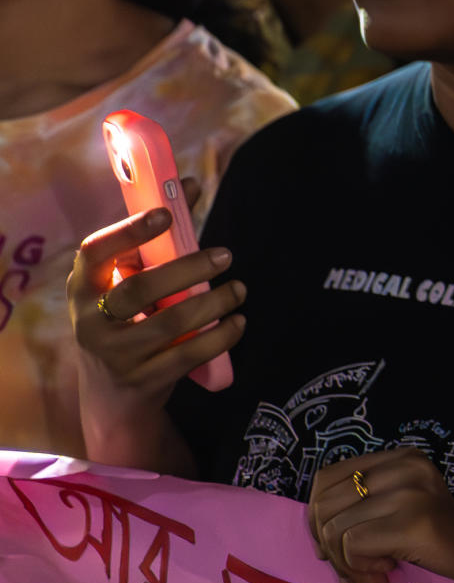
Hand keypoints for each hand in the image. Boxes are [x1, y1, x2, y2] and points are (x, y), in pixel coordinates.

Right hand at [68, 208, 242, 409]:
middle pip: (139, 288)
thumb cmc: (128, 324)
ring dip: (214, 302)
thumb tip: (188, 184)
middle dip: (188, 268)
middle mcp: (91, 322)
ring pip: (170, 323)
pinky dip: (220, 336)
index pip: (94, 253)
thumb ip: (159, 240)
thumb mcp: (132, 284)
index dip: (128, 231)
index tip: (165, 213)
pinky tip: (237, 322)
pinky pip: (187, 355)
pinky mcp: (141, 381)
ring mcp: (114, 356)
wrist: (113, 397)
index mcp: (84, 290)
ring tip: (239, 289)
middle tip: (226, 255)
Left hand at [308, 447, 453, 582]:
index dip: (316, 518)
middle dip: (328, 548)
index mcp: (402, 457)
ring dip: (345, 565)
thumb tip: (313, 530)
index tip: (332, 548)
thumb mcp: (394, 509)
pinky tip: (384, 576)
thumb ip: (357, 506)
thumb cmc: (431, 545)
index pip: (326, 478)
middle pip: (325, 504)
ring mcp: (412, 491)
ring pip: (335, 528)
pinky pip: (353, 545)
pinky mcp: (413, 520)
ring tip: (373, 577)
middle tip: (352, 572)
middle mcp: (407, 466)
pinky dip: (360, 570)